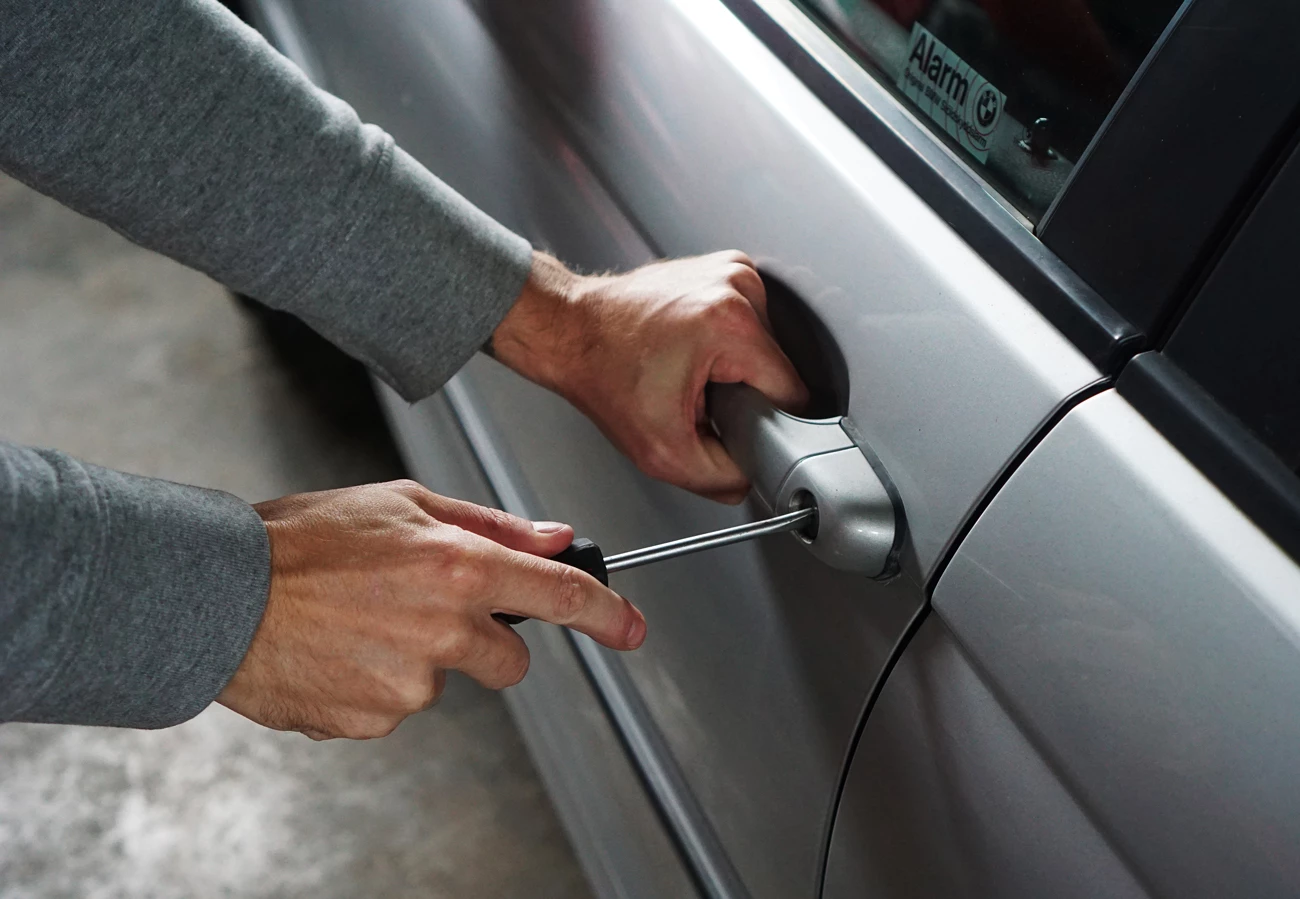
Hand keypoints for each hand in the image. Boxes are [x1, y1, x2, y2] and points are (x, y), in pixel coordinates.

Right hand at [218, 480, 644, 739]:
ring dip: (417, 659)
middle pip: (509, 660)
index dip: (607, 614)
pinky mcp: (374, 721)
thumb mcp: (402, 503)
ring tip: (359, 622)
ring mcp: (409, 684)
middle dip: (485, 642)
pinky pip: (397, 707)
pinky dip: (376, 684)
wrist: (218, 595)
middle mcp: (443, 629)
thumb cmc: (301, 540)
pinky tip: (339, 651)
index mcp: (457, 567)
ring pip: (445, 681)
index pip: (559, 596)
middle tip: (424, 609)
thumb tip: (554, 538)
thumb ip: (489, 525)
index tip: (630, 628)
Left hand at [491, 251, 808, 503]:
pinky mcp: (723, 268)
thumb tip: (752, 478)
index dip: (766, 421)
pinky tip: (692, 350)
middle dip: (744, 393)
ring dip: (735, 368)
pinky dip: (726, 343)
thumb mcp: (662, 452)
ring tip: (690, 371)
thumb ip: (720, 478)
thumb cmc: (602, 374)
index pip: (792, 392)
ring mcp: (731, 270)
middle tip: (698, 397)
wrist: (569, 331)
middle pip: (777, 368)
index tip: (732, 423)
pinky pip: (748, 323)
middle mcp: (737, 286)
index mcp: (731, 324)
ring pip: (765, 347)